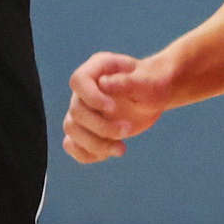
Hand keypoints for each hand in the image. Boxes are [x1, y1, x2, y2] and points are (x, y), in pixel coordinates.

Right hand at [64, 46, 182, 163]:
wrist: (151, 96)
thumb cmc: (151, 83)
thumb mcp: (147, 81)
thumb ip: (128, 81)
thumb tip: (103, 84)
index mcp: (96, 69)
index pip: (78, 81)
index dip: (91, 97)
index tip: (113, 108)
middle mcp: (83, 90)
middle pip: (76, 111)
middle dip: (101, 126)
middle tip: (128, 129)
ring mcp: (82, 111)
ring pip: (72, 130)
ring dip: (95, 144)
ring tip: (121, 149)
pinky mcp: (84, 130)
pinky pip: (72, 145)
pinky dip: (87, 154)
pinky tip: (109, 152)